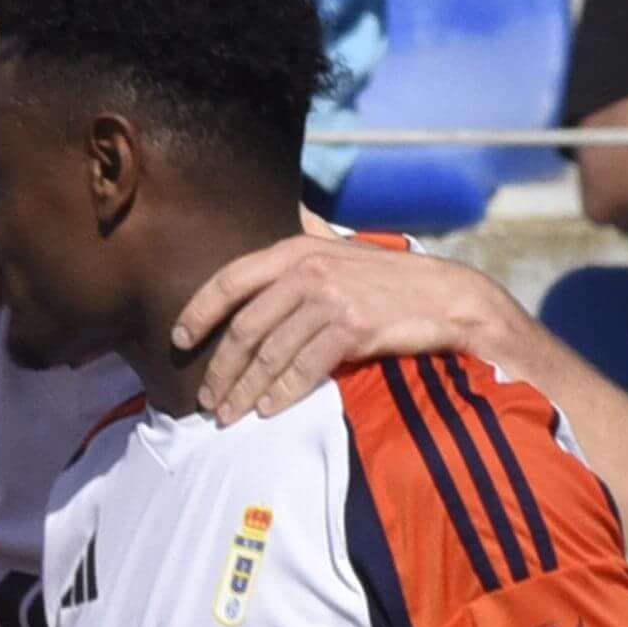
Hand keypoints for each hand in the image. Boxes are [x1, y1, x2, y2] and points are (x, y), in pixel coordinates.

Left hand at [174, 233, 516, 424]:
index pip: (232, 279)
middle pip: (246, 327)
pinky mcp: (353, 327)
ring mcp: (331, 298)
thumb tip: (292, 211)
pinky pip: (304, 369)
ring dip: (245, 390)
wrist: (448, 299)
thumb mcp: (344, 248)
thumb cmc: (391, 280)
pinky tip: (268, 410)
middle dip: (221, 369)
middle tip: (207, 399)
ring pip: (271, 354)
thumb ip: (312, 237)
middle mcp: (310, 270)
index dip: (199, 311)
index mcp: (298, 250)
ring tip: (230, 414)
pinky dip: (282, 394)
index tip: (179, 339)